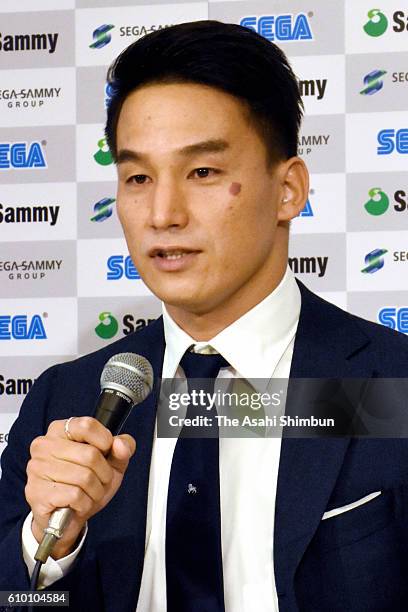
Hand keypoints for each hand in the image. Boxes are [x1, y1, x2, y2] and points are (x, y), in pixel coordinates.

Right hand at [25, 417, 135, 558]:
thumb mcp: (111, 463)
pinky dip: (84, 503)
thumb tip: (120, 445)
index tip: (105, 452)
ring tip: (88, 494)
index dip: (105, 441)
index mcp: (60, 430)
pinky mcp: (37, 491)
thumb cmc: (86, 485)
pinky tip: (77, 504)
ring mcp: (38, 468)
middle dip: (104, 474)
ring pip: (85, 477)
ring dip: (95, 491)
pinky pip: (75, 495)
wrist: (65, 519)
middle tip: (98, 482)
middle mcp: (44, 445)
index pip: (88, 425)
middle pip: (90, 455)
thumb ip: (122, 449)